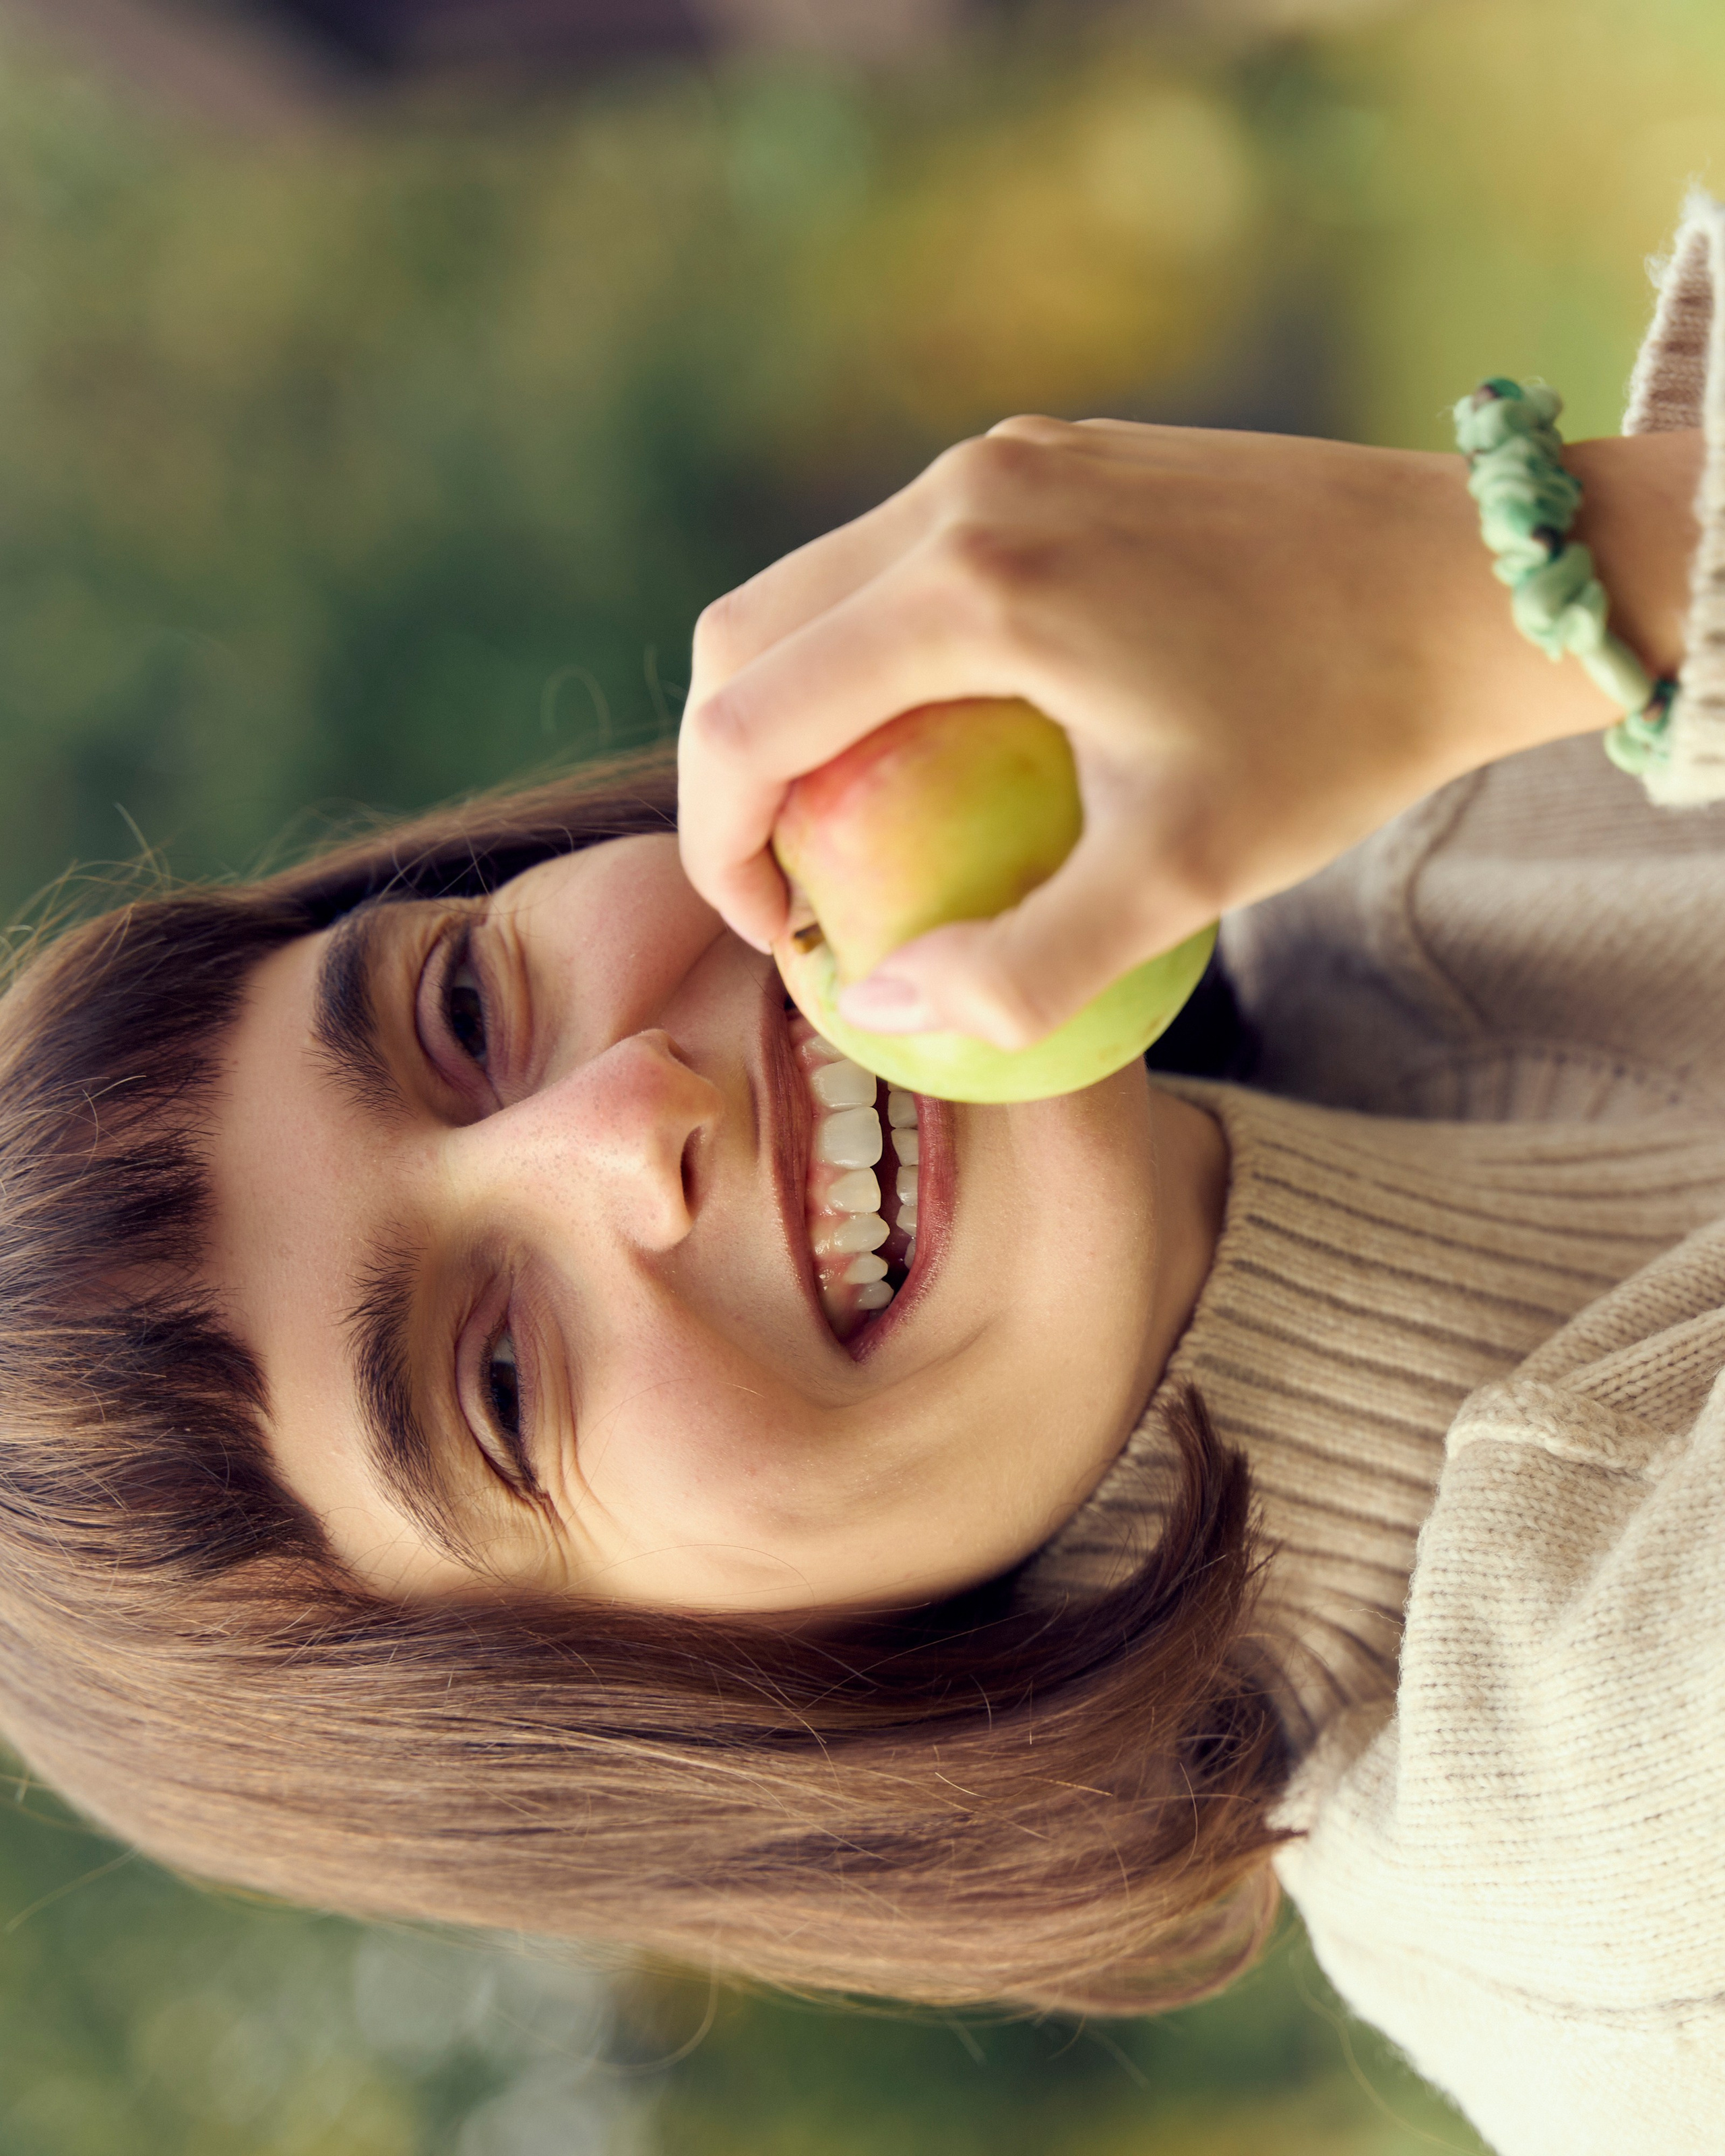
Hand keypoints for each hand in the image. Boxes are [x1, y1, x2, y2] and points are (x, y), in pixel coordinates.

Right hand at [677, 417, 1691, 1047]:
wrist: (1478, 581)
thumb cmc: (1336, 735)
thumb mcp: (1180, 881)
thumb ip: (1015, 970)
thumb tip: (876, 1008)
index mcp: (968, 585)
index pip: (743, 717)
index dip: (719, 846)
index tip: (782, 938)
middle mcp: (959, 490)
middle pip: (744, 632)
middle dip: (729, 776)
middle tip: (790, 890)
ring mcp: (1003, 456)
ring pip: (813, 585)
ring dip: (792, 708)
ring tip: (850, 827)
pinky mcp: (1047, 453)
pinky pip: (898, 556)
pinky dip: (867, 653)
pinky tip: (938, 738)